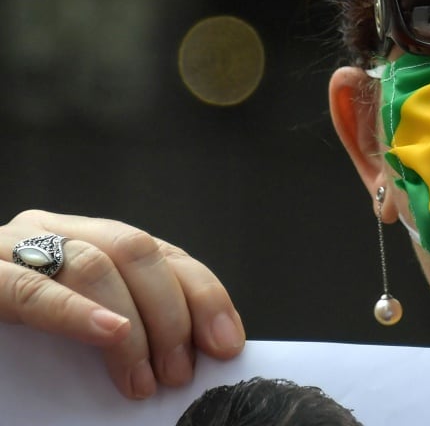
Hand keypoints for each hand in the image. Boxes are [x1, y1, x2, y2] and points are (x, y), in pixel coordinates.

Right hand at [1, 210, 244, 398]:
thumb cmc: (4, 345)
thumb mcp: (76, 327)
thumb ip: (120, 330)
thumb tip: (187, 358)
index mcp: (80, 240)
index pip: (162, 255)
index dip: (204, 295)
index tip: (228, 342)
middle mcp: (48, 231)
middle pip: (138, 251)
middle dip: (174, 311)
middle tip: (183, 370)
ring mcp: (8, 247)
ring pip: (94, 262)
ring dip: (133, 325)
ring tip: (146, 378)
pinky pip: (30, 289)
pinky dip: (76, 312)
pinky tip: (111, 333)